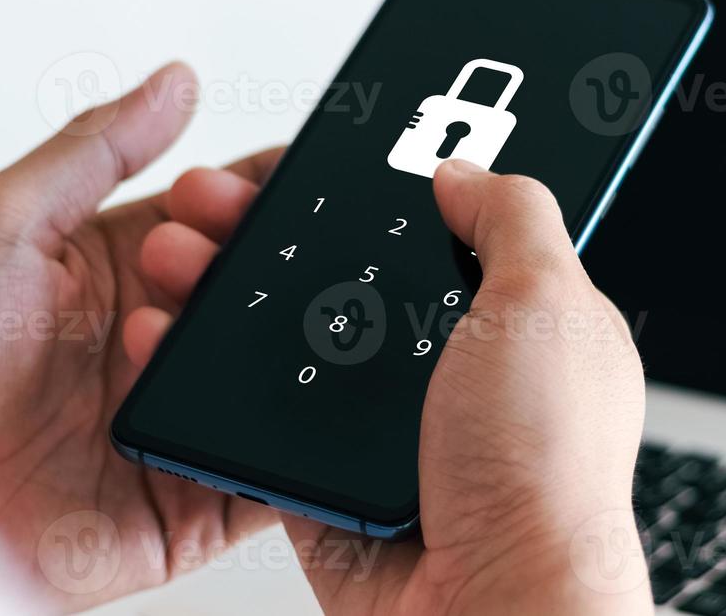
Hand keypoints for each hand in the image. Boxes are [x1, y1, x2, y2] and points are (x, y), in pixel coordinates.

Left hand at [0, 63, 284, 609]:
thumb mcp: (2, 221)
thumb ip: (93, 147)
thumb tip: (172, 80)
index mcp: (125, 263)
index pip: (220, 212)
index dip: (250, 190)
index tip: (255, 180)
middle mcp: (162, 333)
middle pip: (256, 284)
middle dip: (242, 257)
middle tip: (183, 256)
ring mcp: (180, 411)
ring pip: (268, 367)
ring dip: (241, 344)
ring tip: (153, 336)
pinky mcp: (192, 492)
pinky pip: (264, 470)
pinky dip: (275, 447)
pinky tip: (233, 410)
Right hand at [127, 158, 651, 615]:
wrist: (486, 607)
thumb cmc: (544, 471)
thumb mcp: (548, 305)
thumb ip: (513, 219)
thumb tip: (461, 170)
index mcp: (515, 318)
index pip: (440, 228)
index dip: (380, 189)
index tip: (318, 155)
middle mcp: (449, 366)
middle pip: (349, 274)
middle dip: (278, 231)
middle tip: (222, 199)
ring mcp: (385, 421)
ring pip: (293, 336)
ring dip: (230, 296)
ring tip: (179, 251)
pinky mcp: (326, 471)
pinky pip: (260, 413)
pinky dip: (211, 380)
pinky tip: (177, 337)